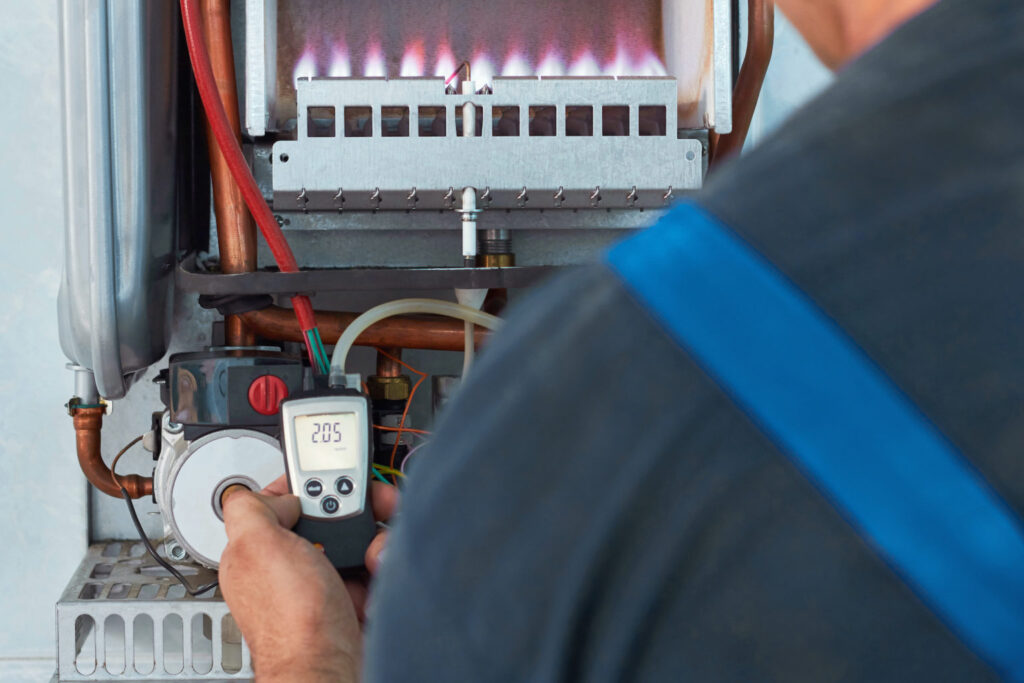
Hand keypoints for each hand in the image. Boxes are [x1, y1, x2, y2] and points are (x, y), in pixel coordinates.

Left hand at [219, 479, 397, 681]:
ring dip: (372, 536)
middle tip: (364, 511)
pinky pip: (373, 563)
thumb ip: (251, 506)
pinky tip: (376, 570)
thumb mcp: (256, 545)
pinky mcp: (352, 594)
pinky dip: (382, 561)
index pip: (284, 498)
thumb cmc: (291, 619)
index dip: (309, 483)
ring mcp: (322, 579)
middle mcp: (289, 562)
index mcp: (258, 548)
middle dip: (352, 508)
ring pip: (355, 534)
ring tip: (371, 552)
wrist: (330, 666)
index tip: (330, 479)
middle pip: (326, 512)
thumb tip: (280, 494)